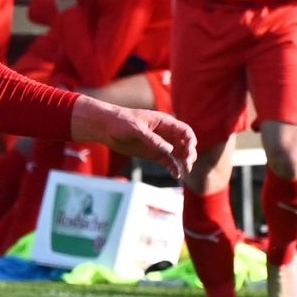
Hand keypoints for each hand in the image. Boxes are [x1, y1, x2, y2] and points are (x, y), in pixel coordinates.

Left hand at [70, 97, 197, 179]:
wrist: (106, 128)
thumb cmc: (121, 122)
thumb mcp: (136, 129)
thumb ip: (152, 139)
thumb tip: (170, 150)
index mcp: (164, 122)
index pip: (184, 131)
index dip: (190, 140)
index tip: (189, 150)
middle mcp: (165, 133)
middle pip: (184, 143)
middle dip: (189, 153)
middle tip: (187, 163)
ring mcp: (160, 144)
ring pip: (177, 153)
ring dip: (183, 162)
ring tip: (185, 171)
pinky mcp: (153, 153)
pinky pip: (167, 161)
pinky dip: (173, 167)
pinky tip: (176, 175)